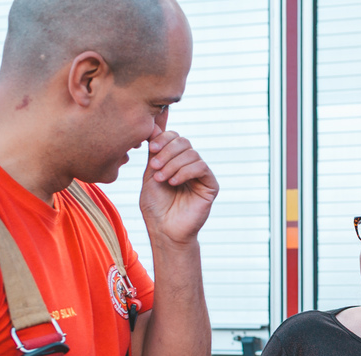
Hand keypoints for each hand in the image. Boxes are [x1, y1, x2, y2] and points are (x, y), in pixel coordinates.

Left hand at [140, 125, 217, 244]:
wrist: (164, 229)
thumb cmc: (155, 206)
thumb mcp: (150, 173)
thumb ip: (154, 150)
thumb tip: (154, 122)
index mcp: (174, 160)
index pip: (173, 136)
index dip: (162, 137)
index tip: (150, 148)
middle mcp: (188, 164)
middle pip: (183, 141)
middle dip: (167, 151)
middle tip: (155, 167)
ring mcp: (200, 174)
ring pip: (191, 153)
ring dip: (173, 164)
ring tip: (162, 179)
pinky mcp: (210, 185)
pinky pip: (201, 167)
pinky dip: (185, 172)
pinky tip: (174, 183)